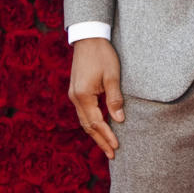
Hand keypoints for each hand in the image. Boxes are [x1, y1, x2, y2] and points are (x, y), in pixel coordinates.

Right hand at [69, 38, 123, 158]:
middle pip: (87, 126)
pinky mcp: (76, 90)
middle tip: (112, 154)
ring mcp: (74, 94)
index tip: (117, 146)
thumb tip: (119, 119)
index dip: (107, 135)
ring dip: (95, 134)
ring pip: (84, 120)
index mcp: (83, 95)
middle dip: (100, 140)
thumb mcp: (113, 76)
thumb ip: (114, 99)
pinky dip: (91, 123)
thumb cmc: (102, 55)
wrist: (88, 38)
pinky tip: (99, 128)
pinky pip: (83, 112)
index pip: (96, 122)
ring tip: (107, 146)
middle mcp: (75, 97)